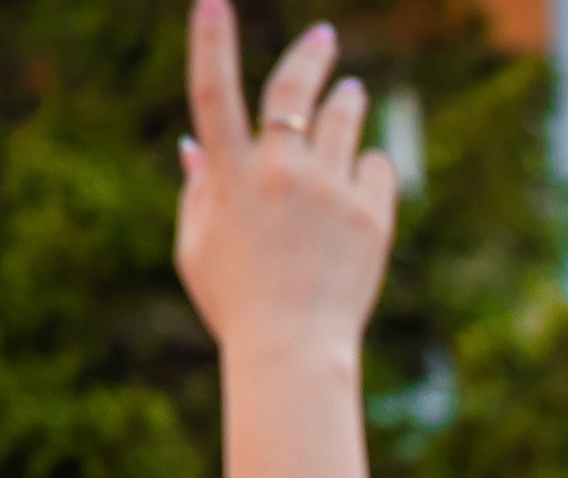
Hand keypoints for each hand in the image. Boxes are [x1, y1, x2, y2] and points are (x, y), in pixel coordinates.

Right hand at [175, 0, 397, 357]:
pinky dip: (368, 168)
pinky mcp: (371, 216)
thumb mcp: (197, 248)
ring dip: (347, 103)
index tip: (212, 0)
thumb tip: (192, 146)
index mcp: (229, 178)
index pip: (212, 93)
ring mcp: (329, 193)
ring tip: (351, 96)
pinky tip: (360, 182)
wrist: (296, 352)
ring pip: (345, 121)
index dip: (210, 42)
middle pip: (294, 93)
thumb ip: (197, 191)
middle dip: (311, 56)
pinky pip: (376, 166)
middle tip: (325, 38)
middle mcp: (280, 175)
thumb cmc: (238, 305)